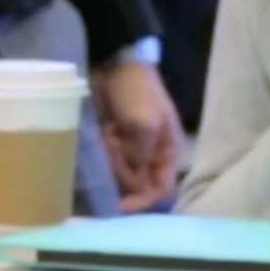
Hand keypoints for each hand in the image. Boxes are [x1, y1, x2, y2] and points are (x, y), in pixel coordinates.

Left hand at [91, 61, 184, 211]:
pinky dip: (102, 153)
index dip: (142, 201)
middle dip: (121, 172)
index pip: (161, 190)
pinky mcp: (113, 142)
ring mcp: (131, 149)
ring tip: (108, 133)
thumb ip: (142, 157)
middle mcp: (151, 155)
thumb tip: (134, 184)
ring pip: (118, 174)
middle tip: (113, 145)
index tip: (118, 206)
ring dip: (110, 159)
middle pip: (136, 184)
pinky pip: (105, 162)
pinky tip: (103, 132)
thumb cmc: (137, 91)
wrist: (115, 64)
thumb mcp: (146, 123)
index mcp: (168, 151)